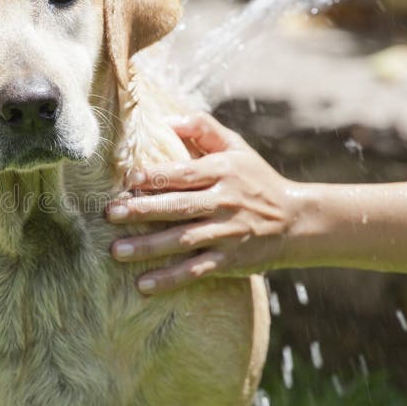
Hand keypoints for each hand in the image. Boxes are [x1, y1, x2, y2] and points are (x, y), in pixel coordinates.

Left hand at [107, 112, 298, 293]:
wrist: (296, 221)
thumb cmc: (256, 180)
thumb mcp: (237, 148)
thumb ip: (203, 129)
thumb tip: (167, 119)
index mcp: (223, 172)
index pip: (184, 173)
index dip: (156, 176)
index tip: (128, 180)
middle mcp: (224, 202)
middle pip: (178, 206)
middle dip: (143, 210)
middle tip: (110, 214)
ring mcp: (227, 233)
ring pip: (183, 241)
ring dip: (149, 247)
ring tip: (117, 251)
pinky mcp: (230, 260)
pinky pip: (196, 270)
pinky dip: (170, 279)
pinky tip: (143, 285)